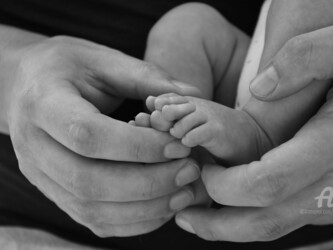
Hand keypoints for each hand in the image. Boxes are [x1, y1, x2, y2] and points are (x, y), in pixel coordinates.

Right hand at [7, 35, 206, 236]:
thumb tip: (192, 94)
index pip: (88, 135)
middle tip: (188, 171)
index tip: (178, 146)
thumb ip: (145, 77)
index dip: (137, 147)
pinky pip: (93, 220)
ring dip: (145, 207)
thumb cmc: (68, 68)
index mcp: (43, 103)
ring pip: (91, 209)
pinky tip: (163, 206)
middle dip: (147, 183)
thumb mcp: (103, 60)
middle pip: (89, 181)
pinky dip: (133, 220)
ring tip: (183, 191)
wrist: (28, 86)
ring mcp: (40, 175)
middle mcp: (34, 146)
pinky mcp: (56, 192)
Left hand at [174, 17, 332, 241]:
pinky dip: (265, 215)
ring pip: (281, 226)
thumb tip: (259, 88)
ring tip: (202, 216)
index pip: (263, 185)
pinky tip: (246, 202)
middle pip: (265, 222)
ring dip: (237, 226)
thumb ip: (305, 58)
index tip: (203, 169)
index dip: (224, 186)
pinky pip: (299, 218)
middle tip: (183, 216)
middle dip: (218, 225)